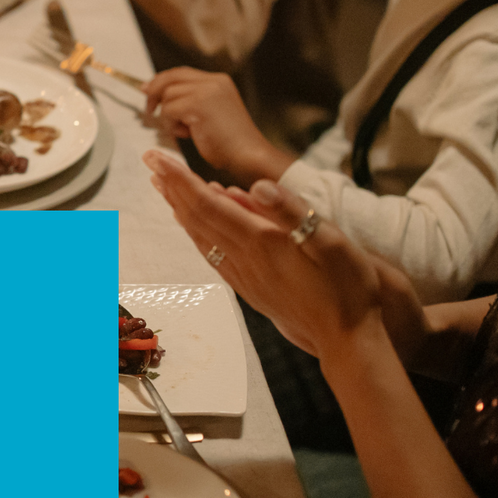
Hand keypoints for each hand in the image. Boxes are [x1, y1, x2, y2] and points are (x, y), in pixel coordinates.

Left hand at [143, 67, 292, 182]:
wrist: (248, 155)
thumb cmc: (229, 143)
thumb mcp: (211, 113)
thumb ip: (192, 100)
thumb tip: (161, 97)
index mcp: (219, 81)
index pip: (182, 73)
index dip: (162, 80)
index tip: (147, 89)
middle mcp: (213, 81)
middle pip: (171, 77)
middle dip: (154, 90)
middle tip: (148, 108)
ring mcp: (206, 91)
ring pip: (167, 96)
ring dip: (169, 116)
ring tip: (186, 131)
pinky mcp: (198, 104)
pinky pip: (168, 111)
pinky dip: (171, 125)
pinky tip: (187, 134)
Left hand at [144, 149, 409, 364]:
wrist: (347, 340)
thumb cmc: (348, 289)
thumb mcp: (332, 242)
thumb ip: (292, 212)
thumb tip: (256, 186)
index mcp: (262, 241)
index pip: (208, 203)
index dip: (180, 178)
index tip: (156, 157)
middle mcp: (245, 259)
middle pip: (196, 217)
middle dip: (171, 186)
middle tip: (150, 161)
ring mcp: (244, 276)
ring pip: (200, 236)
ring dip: (179, 208)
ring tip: (164, 187)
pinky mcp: (250, 289)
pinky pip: (212, 255)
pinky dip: (196, 234)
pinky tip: (194, 229)